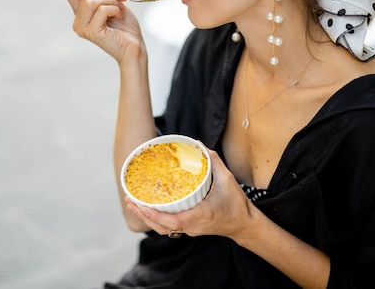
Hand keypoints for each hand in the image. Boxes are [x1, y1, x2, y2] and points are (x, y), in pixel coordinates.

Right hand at [63, 0, 144, 62]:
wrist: (135, 47)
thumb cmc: (125, 27)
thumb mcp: (111, 1)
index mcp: (81, 13)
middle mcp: (78, 21)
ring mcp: (83, 28)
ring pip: (93, 0)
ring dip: (112, 1)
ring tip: (120, 10)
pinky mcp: (92, 32)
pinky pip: (101, 10)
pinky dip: (114, 9)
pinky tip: (119, 17)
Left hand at [126, 149, 254, 239]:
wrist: (244, 224)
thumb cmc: (237, 204)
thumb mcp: (228, 179)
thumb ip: (213, 161)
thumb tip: (199, 144)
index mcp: (200, 215)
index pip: (173, 221)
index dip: (155, 215)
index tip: (142, 205)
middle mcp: (192, 226)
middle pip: (162, 228)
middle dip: (143, 216)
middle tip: (130, 201)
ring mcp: (191, 230)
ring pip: (163, 230)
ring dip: (147, 219)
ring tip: (134, 205)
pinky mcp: (190, 230)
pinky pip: (169, 228)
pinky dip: (156, 220)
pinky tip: (149, 210)